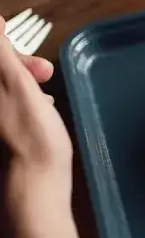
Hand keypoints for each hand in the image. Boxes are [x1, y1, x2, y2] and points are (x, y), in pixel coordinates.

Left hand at [0, 17, 72, 212]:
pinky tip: (40, 111)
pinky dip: (21, 102)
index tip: (32, 58)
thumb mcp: (17, 84)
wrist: (34, 189)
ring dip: (23, 82)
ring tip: (47, 93)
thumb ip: (1, 51)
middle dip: (18, 65)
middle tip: (46, 73)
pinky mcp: (1, 137)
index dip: (7, 48)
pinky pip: (6, 107)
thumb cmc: (31, 134)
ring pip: (3, 89)